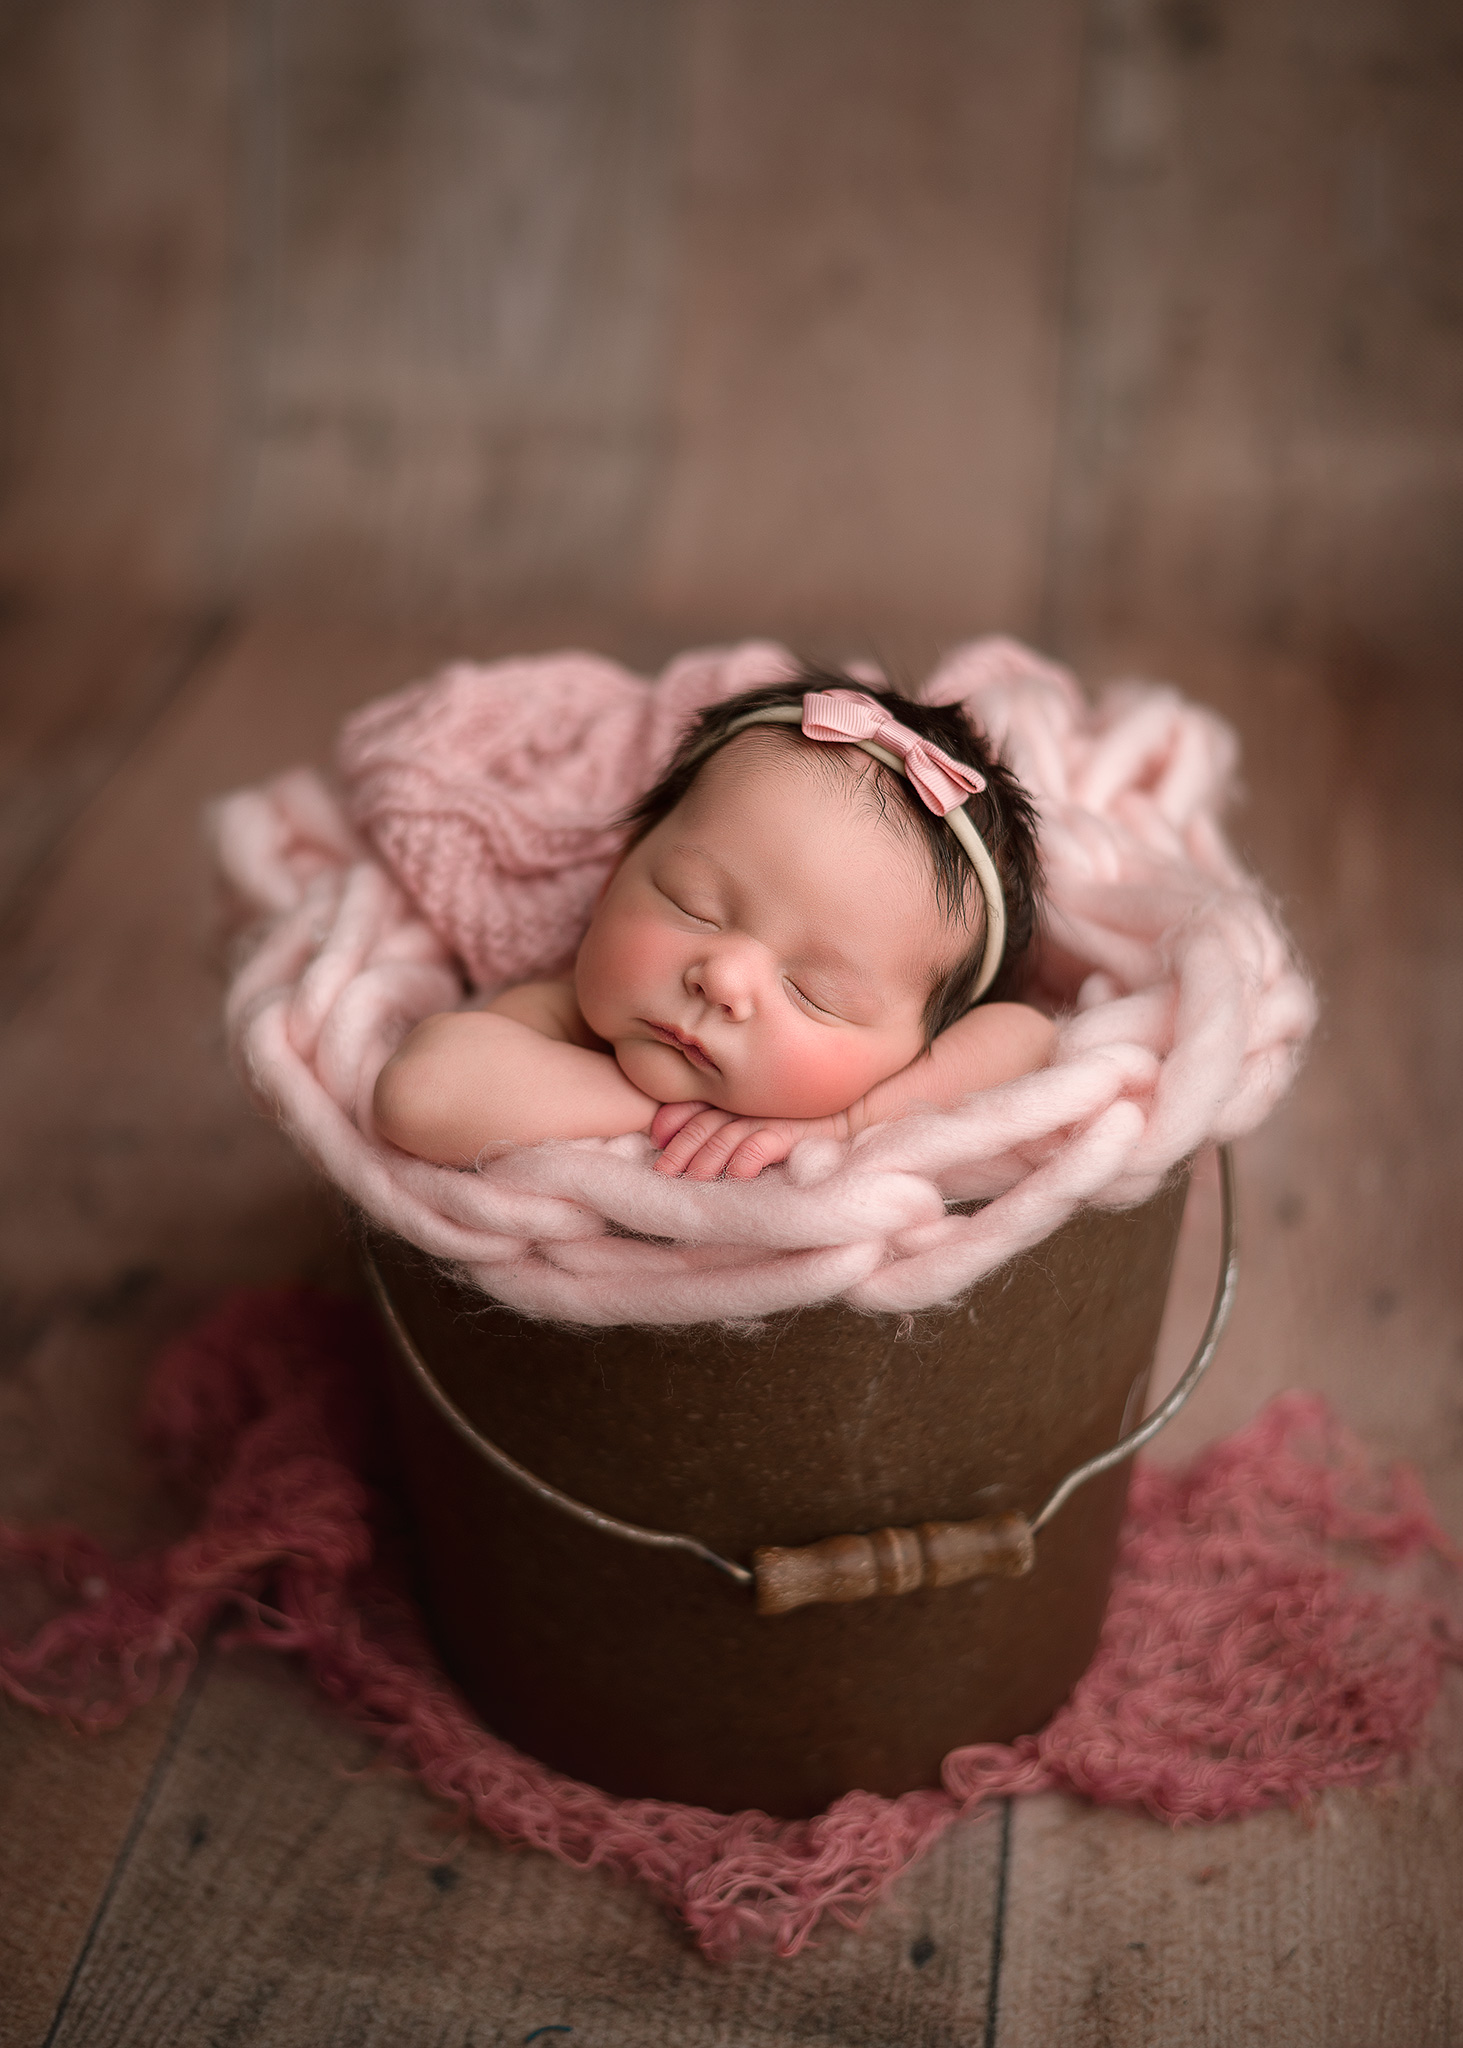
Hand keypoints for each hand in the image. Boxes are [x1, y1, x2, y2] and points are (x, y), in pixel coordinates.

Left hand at [649, 1100, 836, 1179]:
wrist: (850, 1110)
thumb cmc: (793, 1119)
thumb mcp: (751, 1119)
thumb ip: (715, 1123)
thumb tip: (662, 1134)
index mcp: (730, 1099)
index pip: (690, 1107)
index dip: (669, 1124)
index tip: (654, 1143)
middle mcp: (743, 1105)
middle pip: (701, 1126)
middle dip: (679, 1152)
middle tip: (661, 1177)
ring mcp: (766, 1117)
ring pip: (725, 1138)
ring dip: (706, 1162)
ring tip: (691, 1184)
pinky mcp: (790, 1131)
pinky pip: (760, 1145)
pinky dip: (745, 1161)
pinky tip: (735, 1178)